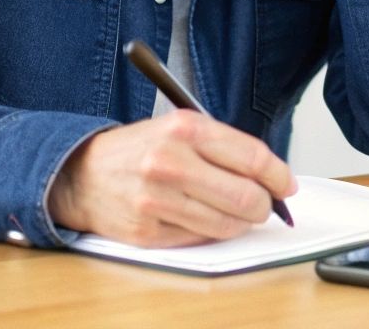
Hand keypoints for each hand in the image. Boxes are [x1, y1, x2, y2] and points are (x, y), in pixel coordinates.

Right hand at [47, 110, 296, 247]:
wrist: (82, 174)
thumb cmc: (139, 150)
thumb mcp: (180, 129)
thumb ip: (224, 147)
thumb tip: (271, 176)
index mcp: (184, 129)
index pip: (252, 157)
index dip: (278, 175)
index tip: (286, 185)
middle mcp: (170, 163)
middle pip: (245, 196)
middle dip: (264, 205)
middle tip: (265, 205)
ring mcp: (156, 200)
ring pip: (226, 224)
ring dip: (239, 222)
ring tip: (234, 212)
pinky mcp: (147, 231)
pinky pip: (199, 238)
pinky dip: (209, 231)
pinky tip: (200, 217)